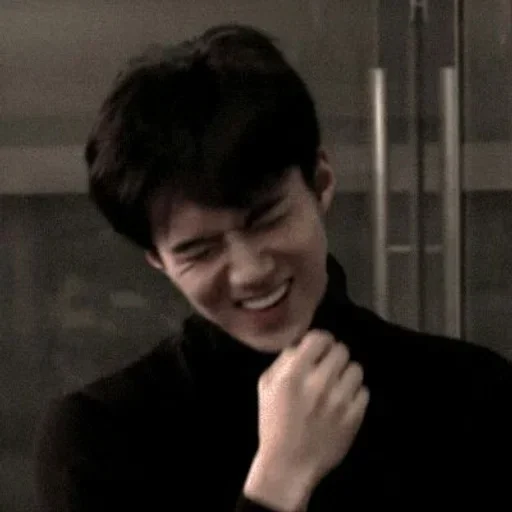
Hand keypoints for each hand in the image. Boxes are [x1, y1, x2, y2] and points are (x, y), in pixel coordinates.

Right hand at [255, 329, 368, 488]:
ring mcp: (339, 401)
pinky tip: (343, 401)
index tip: (319, 348)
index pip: (320, 338)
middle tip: (328, 367)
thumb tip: (303, 344)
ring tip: (337, 384)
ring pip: (356, 368)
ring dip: (346, 374)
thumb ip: (284, 360)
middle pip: (341, 350)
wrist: (288, 465)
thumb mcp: (267, 386)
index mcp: (293, 375)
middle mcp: (318, 384)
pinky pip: (364, 391)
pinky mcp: (354, 417)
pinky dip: (354, 394)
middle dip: (333, 356)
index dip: (320, 340)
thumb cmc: (274, 422)